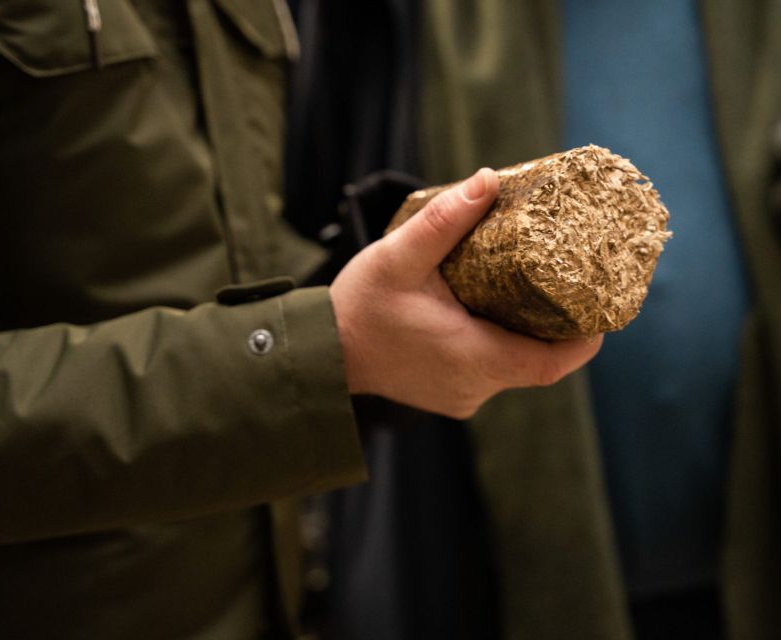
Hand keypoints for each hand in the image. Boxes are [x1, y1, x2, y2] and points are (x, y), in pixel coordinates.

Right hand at [330, 168, 602, 418]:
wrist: (326, 352)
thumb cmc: (360, 307)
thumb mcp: (398, 258)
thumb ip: (443, 221)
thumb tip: (488, 180)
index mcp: (471, 357)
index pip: (551, 363)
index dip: (584, 340)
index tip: (599, 307)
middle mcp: (474, 386)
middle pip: (538, 363)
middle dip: (557, 327)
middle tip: (566, 283)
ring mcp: (462, 396)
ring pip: (515, 368)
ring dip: (526, 335)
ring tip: (529, 292)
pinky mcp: (451, 395)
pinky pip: (493, 373)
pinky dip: (501, 346)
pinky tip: (491, 315)